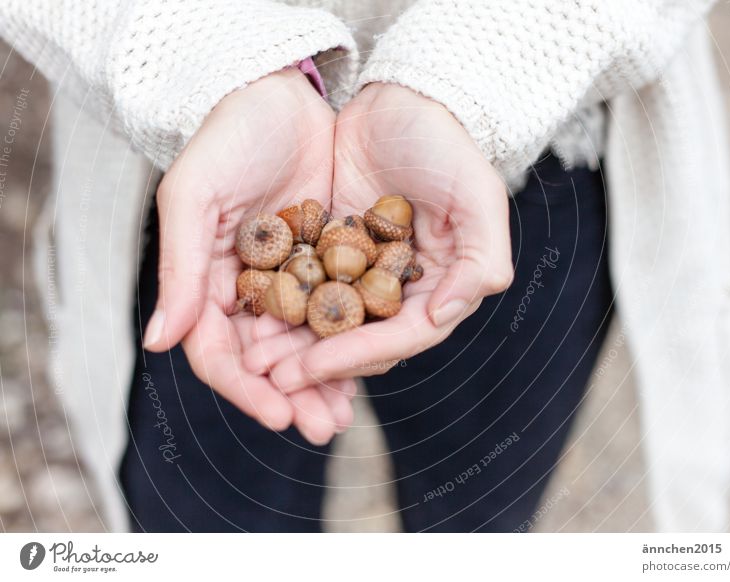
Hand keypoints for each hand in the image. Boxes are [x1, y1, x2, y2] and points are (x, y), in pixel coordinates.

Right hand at [142, 69, 353, 444]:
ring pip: (304, 345)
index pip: (220, 352)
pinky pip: (337, 312)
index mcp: (208, 282)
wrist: (278, 94)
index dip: (246, 389)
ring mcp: (289, 279)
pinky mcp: (326, 262)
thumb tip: (159, 344)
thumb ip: (182, 270)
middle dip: (294, 397)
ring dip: (325, 382)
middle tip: (325, 429)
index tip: (279, 414)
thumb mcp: (197, 197)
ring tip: (348, 414)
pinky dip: (350, 340)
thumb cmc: (228, 138)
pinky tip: (371, 365)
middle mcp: (247, 290)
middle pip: (266, 361)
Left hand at [258, 83, 513, 389]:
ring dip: (292, 346)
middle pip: (360, 340)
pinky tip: (249, 317)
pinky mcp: (331, 252)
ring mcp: (364, 273)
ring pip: (327, 322)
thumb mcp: (478, 196)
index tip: (312, 368)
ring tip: (252, 361)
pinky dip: (280, 306)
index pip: (400, 337)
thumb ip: (481, 261)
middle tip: (271, 379)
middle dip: (318, 364)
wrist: (402, 98)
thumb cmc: (447, 144)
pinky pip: (302, 287)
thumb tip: (443, 315)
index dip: (357, 356)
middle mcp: (402, 290)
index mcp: (441, 288)